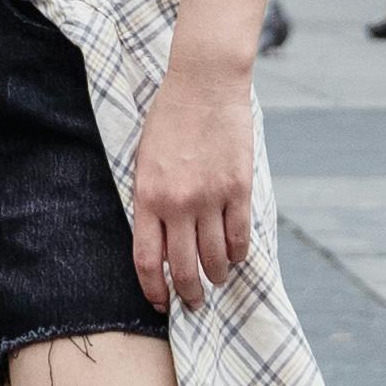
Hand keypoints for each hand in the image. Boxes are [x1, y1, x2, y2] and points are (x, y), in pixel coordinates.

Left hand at [123, 53, 257, 308]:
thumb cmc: (169, 120)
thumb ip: (150, 202)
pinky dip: (239, 254)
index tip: (161, 302)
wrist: (203, 83)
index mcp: (148, 196)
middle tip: (195, 302)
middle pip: (184, 268)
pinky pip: (240, 236)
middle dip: (190, 294)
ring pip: (215, 258)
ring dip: (217, 276)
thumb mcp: (145, 161)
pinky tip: (235, 256)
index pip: (147, 260)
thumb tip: (159, 244)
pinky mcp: (238, 188)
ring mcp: (211, 197)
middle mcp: (178, 203)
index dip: (154, 289)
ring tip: (217, 278)